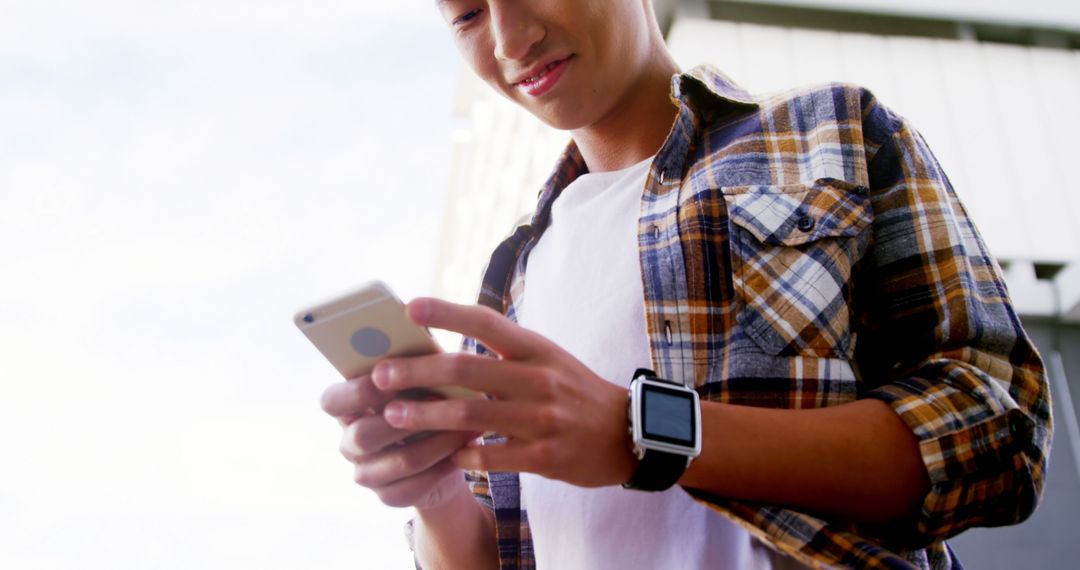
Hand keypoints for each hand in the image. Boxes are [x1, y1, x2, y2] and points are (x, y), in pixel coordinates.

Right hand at [320, 374, 477, 509]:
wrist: (441, 453)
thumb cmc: (428, 401)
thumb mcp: (421, 378)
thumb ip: (413, 361)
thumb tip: (423, 328)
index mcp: (347, 408)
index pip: (331, 401)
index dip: (357, 391)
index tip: (387, 376)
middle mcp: (350, 442)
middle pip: (362, 435)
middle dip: (404, 418)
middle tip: (439, 400)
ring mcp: (366, 473)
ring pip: (399, 461)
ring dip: (437, 442)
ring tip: (467, 425)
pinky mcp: (389, 496)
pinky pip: (416, 487)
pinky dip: (444, 467)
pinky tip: (465, 451)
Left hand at [371, 297, 636, 487]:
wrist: (628, 435)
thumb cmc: (575, 392)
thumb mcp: (547, 359)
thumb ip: (505, 351)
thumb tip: (448, 340)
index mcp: (537, 349)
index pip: (487, 322)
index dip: (447, 313)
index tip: (409, 308)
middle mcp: (539, 380)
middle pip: (467, 370)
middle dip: (417, 372)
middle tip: (380, 375)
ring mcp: (542, 419)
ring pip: (471, 416)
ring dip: (426, 415)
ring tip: (393, 415)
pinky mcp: (545, 456)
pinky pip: (490, 456)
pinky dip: (462, 454)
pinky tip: (443, 454)